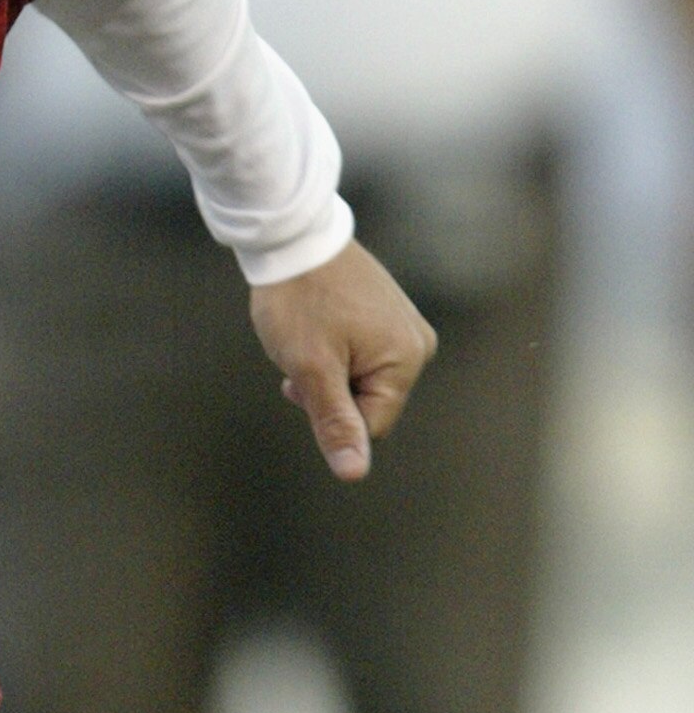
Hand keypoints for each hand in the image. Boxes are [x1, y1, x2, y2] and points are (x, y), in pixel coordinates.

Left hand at [250, 240, 436, 481]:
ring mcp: (405, 326)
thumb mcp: (311, 369)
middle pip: (369, 402)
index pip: (371, 424)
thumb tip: (354, 474)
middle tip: (302, 356)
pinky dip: (335, 351)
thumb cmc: (300, 301)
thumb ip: (335, 423)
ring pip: (362, 380)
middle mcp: (418, 344)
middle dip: (330, 392)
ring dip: (329, 371)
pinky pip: (363, 355)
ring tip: (309, 337)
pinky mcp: (390, 315)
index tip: (301, 379)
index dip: (329, 412)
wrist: (292, 238)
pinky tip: (319, 326)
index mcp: (407, 359)